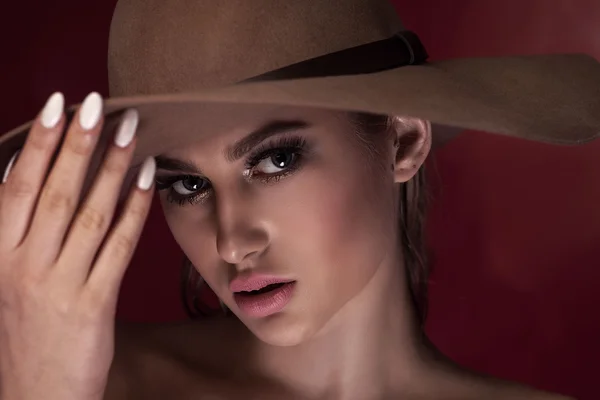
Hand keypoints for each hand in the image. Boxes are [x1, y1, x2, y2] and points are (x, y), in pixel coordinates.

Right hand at [0, 92, 154, 399]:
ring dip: (111, 168)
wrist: (35, 396)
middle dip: (76, 143)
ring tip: (130, 131)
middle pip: (54, 192)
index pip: (17, 187)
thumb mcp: (8, 277)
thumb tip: (25, 173)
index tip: (57, 104)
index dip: (37, 143)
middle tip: (96, 102)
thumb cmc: (25, 330)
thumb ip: (17, 229)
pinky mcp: (93, 304)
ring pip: (89, 213)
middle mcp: (24, 265)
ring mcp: (59, 284)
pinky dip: (133, 211)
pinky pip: (118, 248)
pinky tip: (147, 181)